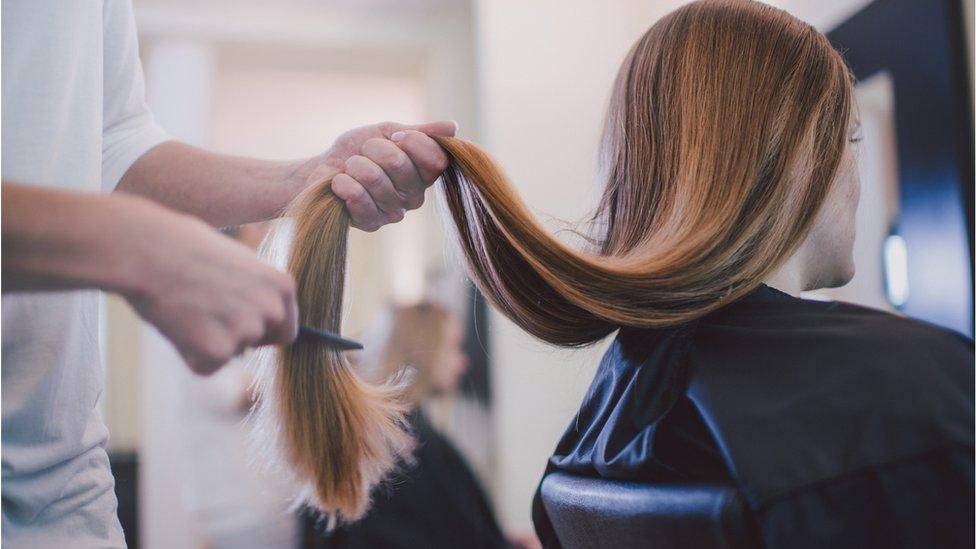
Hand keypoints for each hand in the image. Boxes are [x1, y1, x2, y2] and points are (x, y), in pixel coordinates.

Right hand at [122, 199, 297, 373]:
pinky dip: (188, 355)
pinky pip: (205, 367)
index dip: (261, 330)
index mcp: (282, 285)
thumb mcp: (236, 260)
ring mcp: (246, 332)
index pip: (285, 328)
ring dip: (208, 342)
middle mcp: (271, 309)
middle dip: (235, 336)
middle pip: (258, 343)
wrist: (145, 249)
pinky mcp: (217, 352)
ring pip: (230, 354)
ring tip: (185, 308)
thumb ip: (256, 289)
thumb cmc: (184, 246)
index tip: (238, 323)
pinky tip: (175, 325)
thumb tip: (261, 313)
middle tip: (203, 312)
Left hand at [304, 120, 456, 231]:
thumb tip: (453, 127)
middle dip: (374, 149)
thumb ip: (419, 132)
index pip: (436, 159)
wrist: (325, 169)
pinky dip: (343, 184)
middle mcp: (415, 196)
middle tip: (364, 152)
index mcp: (424, 174)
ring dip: (355, 166)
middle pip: (400, 165)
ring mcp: (394, 213)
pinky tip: (340, 183)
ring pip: (375, 179)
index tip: (394, 136)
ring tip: (350, 168)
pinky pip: (358, 198)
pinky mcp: (371, 224)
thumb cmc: (359, 150)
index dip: (413, 142)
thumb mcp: (388, 133)